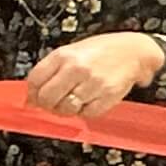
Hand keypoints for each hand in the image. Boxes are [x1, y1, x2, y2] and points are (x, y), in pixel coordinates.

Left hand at [24, 34, 163, 120]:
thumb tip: (32, 96)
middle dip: (47, 105)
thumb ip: (52, 71)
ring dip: (66, 110)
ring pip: (66, 109)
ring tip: (73, 100)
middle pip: (47, 98)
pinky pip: (86, 114)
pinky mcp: (107, 97)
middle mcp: (76, 68)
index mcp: (64, 55)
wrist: (133, 51)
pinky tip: (88, 100)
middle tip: (53, 103)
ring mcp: (92, 83)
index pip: (35, 80)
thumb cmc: (101, 51)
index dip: (32, 93)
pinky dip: (85, 111)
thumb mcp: (72, 52)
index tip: (35, 97)